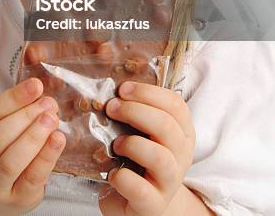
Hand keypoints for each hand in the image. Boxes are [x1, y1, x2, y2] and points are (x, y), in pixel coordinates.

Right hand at [0, 77, 65, 214]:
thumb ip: (13, 111)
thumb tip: (39, 92)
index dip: (13, 98)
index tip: (36, 85)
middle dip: (26, 116)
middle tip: (48, 103)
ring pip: (11, 161)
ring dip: (35, 135)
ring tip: (52, 119)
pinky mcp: (15, 200)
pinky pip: (31, 178)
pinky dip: (46, 156)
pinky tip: (58, 139)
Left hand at [99, 81, 194, 215]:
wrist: (145, 206)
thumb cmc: (141, 161)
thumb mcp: (145, 133)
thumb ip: (137, 111)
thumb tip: (114, 88)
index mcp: (182, 132)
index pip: (175, 104)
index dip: (147, 92)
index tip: (122, 88)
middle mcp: (181, 155)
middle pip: (166, 125)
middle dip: (134, 111)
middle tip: (111, 108)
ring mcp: (169, 182)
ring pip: (159, 156)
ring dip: (131, 144)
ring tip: (115, 144)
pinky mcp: (153, 205)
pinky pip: (140, 189)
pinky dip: (122, 178)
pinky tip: (113, 174)